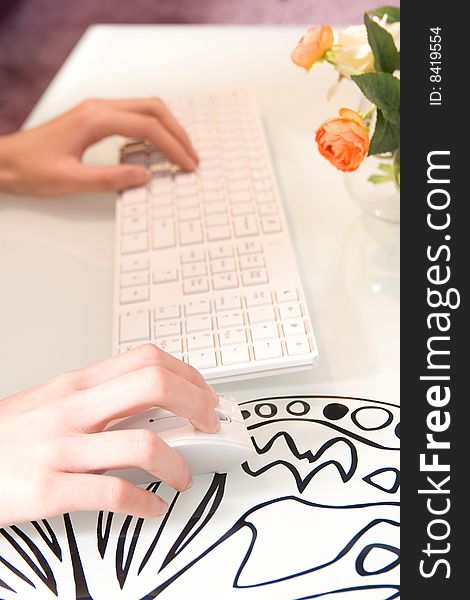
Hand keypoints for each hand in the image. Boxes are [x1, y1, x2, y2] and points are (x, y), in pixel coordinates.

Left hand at [0, 97, 198, 196]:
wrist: (5, 161)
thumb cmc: (30, 168)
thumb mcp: (71, 180)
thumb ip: (111, 178)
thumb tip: (144, 176)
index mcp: (95, 119)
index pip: (147, 127)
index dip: (172, 146)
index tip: (187, 164)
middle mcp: (98, 108)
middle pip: (152, 109)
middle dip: (177, 132)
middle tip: (192, 156)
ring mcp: (96, 111)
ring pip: (144, 109)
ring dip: (167, 128)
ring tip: (181, 153)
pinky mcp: (94, 119)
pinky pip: (132, 117)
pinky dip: (152, 130)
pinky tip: (156, 148)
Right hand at [0, 344, 219, 525]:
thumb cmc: (9, 436)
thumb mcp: (55, 402)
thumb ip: (102, 398)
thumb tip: (155, 401)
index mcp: (77, 384)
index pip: (147, 359)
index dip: (189, 374)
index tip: (205, 394)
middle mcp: (72, 409)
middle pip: (155, 385)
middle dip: (198, 405)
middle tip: (209, 426)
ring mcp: (60, 448)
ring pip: (144, 444)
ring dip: (179, 464)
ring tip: (183, 476)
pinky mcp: (48, 490)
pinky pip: (113, 494)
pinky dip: (145, 504)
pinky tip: (151, 507)